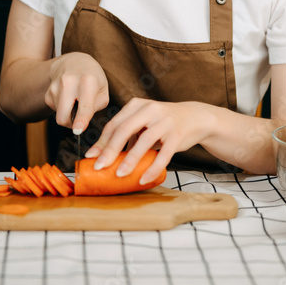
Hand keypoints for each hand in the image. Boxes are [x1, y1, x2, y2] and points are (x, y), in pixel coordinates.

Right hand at [46, 52, 108, 134]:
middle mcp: (69, 82)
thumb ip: (95, 108)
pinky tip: (68, 97)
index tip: (77, 130)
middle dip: (71, 124)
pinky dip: (63, 108)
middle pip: (64, 117)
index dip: (81, 120)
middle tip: (80, 119)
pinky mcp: (48, 92)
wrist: (74, 62)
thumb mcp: (103, 91)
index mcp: (88, 81)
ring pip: (59, 116)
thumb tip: (79, 124)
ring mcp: (55, 86)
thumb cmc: (93, 79)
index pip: (84, 105)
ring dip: (68, 114)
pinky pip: (55, 111)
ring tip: (75, 100)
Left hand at [85, 99, 207, 184]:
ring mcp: (165, 121)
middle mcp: (150, 109)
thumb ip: (127, 133)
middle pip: (124, 130)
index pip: (115, 124)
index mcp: (137, 105)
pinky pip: (163, 155)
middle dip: (109, 150)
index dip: (101, 141)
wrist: (195, 117)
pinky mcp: (177, 135)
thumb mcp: (143, 121)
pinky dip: (152, 168)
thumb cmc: (162, 122)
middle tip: (99, 166)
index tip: (91, 157)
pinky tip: (143, 179)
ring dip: (130, 160)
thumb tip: (103, 155)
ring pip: (143, 142)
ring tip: (120, 174)